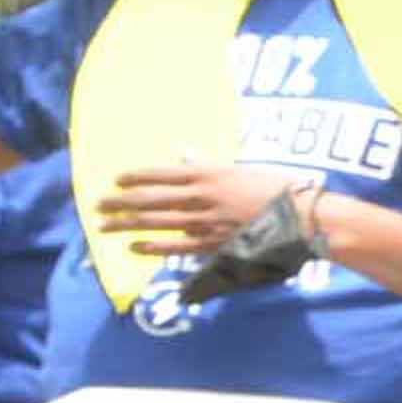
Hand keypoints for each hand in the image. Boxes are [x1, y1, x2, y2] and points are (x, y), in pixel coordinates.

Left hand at [95, 156, 306, 259]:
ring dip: (128, 224)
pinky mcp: (214, 245)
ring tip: (105, 226)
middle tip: (98, 206)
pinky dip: (155, 247)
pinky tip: (136, 247)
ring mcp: (206, 223)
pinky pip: (178, 247)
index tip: (116, 179)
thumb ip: (209, 165)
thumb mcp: (242, 169)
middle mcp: (202, 197)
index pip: (164, 174)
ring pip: (158, 222)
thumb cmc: (278, 188)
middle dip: (122, 203)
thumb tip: (185, 155)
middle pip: (152, 199)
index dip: (137, 177)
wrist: (302, 217)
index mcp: (210, 174)